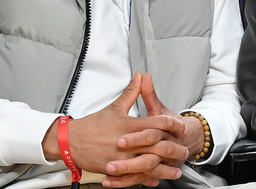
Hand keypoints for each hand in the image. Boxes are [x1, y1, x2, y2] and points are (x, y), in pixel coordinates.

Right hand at [41, 72, 188, 186]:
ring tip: (176, 170)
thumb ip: (131, 92)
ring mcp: (122, 158)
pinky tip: (156, 180)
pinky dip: (147, 179)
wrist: (70, 142)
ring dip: (165, 169)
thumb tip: (141, 76)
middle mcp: (128, 142)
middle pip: (158, 146)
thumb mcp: (114, 107)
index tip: (181, 127)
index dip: (173, 124)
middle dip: (174, 149)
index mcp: (129, 124)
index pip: (157, 123)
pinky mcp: (115, 169)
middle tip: (185, 150)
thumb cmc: (93, 125)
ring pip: (149, 165)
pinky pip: (135, 177)